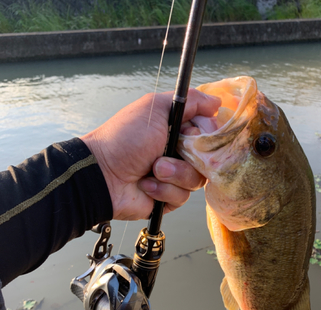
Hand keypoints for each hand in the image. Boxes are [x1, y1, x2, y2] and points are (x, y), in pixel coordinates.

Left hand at [81, 89, 220, 219]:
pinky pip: (182, 197)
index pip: (210, 132)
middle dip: (188, 156)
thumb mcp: (156, 108)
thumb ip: (190, 101)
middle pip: (208, 159)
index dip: (207, 135)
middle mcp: (178, 152)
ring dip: (174, 173)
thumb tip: (217, 101)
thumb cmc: (125, 138)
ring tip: (153, 169)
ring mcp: (174, 176)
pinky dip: (163, 190)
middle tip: (168, 151)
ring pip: (196, 180)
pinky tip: (146, 184)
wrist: (102, 174)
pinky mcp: (168, 198)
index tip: (194, 134)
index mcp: (177, 129)